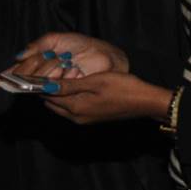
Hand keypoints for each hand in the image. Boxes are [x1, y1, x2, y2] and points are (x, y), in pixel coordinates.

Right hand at [0, 31, 128, 91]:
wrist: (109, 54)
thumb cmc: (85, 45)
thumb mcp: (59, 38)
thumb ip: (38, 44)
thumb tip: (19, 56)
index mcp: (38, 63)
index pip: (13, 74)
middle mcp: (42, 77)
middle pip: (26, 76)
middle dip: (40, 65)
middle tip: (60, 58)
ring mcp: (54, 85)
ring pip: (41, 81)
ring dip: (54, 70)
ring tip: (70, 63)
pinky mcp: (66, 92)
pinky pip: (56, 86)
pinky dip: (64, 75)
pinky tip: (74, 69)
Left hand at [42, 73, 171, 124]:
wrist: (146, 102)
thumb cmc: (123, 87)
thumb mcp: (96, 81)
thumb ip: (69, 85)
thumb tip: (45, 86)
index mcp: (75, 107)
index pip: (48, 96)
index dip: (44, 83)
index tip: (46, 70)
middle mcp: (76, 117)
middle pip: (52, 103)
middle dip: (49, 90)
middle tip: (57, 72)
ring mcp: (84, 119)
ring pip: (61, 106)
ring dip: (60, 94)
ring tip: (67, 78)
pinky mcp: (92, 118)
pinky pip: (72, 109)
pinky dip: (69, 99)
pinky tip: (79, 87)